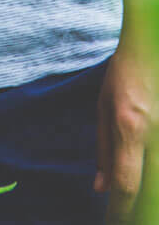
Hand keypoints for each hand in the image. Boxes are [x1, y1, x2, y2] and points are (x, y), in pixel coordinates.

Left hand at [96, 34, 153, 220]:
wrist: (150, 47)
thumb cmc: (122, 75)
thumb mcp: (104, 107)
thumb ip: (104, 148)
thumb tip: (101, 188)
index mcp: (130, 127)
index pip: (127, 182)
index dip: (121, 209)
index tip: (114, 221)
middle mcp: (154, 134)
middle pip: (152, 189)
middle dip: (140, 213)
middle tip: (129, 221)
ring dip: (151, 198)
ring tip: (140, 212)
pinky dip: (156, 177)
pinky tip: (151, 188)